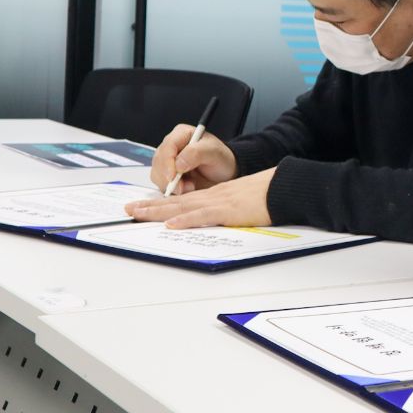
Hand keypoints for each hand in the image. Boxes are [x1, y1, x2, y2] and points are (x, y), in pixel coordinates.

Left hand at [124, 168, 274, 227]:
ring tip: (138, 214)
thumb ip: (228, 207)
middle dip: (150, 206)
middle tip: (129, 210)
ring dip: (158, 211)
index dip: (161, 203)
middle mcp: (212, 196)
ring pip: (182, 206)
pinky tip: (171, 224)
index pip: (183, 199)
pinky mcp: (228, 211)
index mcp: (216, 195)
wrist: (284, 187)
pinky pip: (202, 215)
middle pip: (176, 201)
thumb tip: (218, 217)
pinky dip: (185, 220)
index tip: (144, 207)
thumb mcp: (242, 200)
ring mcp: (219, 202)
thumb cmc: (268, 194)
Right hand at [149, 124, 237, 193]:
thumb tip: (178, 164)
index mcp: (181, 134)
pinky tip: (186, 189)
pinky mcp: (166, 175)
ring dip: (171, 185)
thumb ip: (197, 153)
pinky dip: (171, 189)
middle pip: (159, 162)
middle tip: (185, 186)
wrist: (224, 173)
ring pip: (157, 174)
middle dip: (169, 177)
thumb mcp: (214, 152)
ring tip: (190, 186)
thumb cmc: (221, 159)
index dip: (167, 162)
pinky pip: (161, 184)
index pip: (167, 147)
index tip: (173, 177)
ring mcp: (167, 161)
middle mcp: (171, 146)